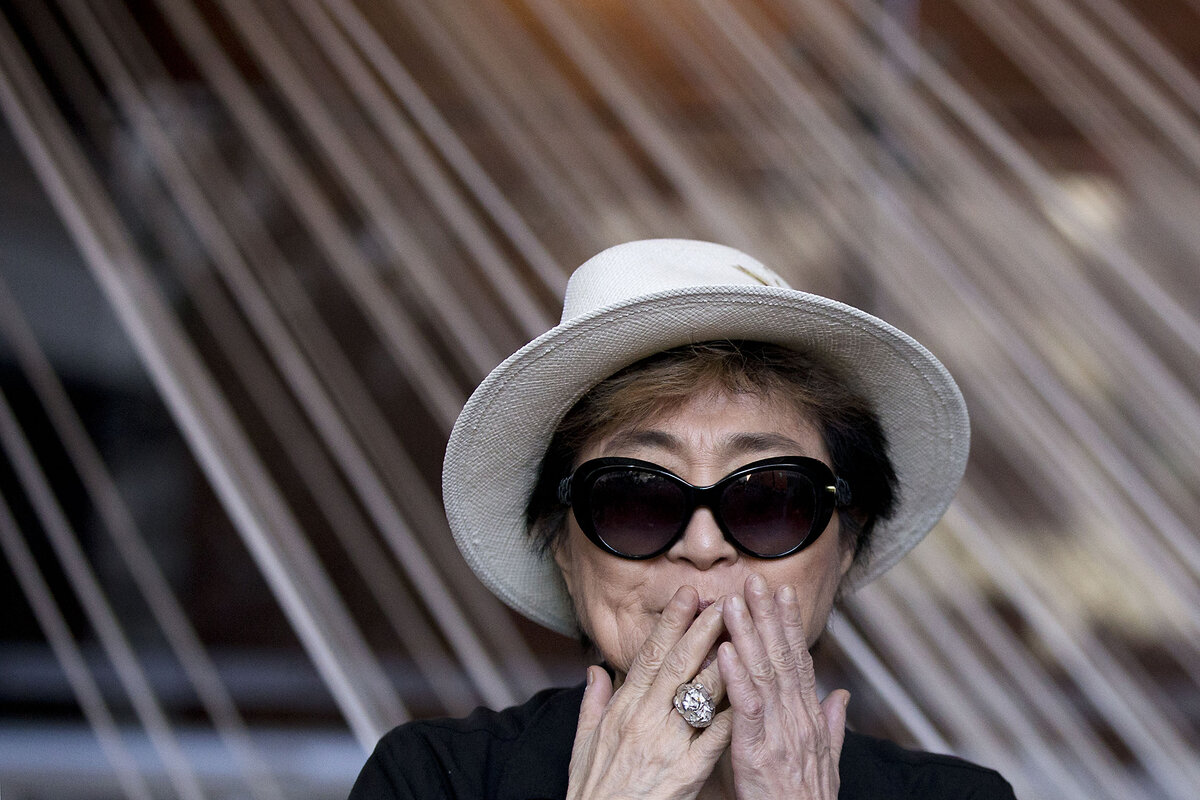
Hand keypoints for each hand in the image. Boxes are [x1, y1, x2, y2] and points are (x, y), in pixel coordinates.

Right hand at [566, 586, 732, 799]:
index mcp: (622, 710)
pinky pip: (713, 739)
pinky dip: (730, 715)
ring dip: (723, 662)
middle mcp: (644, 720)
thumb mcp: (583, 743)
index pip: (650, 656)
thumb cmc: (593, 791)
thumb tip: (595, 669)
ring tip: (744, 636)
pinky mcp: (684, 773)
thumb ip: (592, 702)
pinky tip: (749, 695)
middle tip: (725, 602)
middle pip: (678, 666)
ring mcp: (666, 745)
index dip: (670, 624)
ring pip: (699, 695)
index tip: (688, 597)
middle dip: (703, 630)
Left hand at [718, 574, 849, 799]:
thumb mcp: (827, 761)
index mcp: (809, 718)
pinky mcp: (759, 753)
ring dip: (747, 634)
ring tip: (732, 602)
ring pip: (763, 674)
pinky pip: (746, 709)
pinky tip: (725, 651)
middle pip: (781, 657)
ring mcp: (780, 734)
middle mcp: (797, 719)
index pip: (799, 661)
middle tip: (754, 579)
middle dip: (767, 616)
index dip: (790, 625)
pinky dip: (737, 678)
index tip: (782, 592)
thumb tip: (840, 693)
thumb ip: (832, 724)